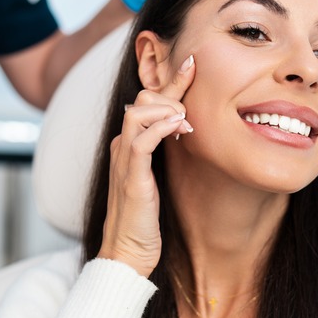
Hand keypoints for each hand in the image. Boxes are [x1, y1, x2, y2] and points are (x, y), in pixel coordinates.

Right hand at [97, 55, 195, 276]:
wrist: (127, 253)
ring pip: (138, 112)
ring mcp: (124, 160)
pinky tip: (180, 127)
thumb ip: (165, 154)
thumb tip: (187, 130)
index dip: (170, 81)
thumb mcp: (158, 178)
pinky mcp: (130, 177)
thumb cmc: (145, 220)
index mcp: (129, 144)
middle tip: (194, 105)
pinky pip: (141, 140)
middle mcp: (123, 146)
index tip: (192, 64)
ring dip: (167, 109)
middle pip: (141, 99)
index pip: (147, 102)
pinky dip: (161, 128)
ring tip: (187, 121)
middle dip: (171, 92)